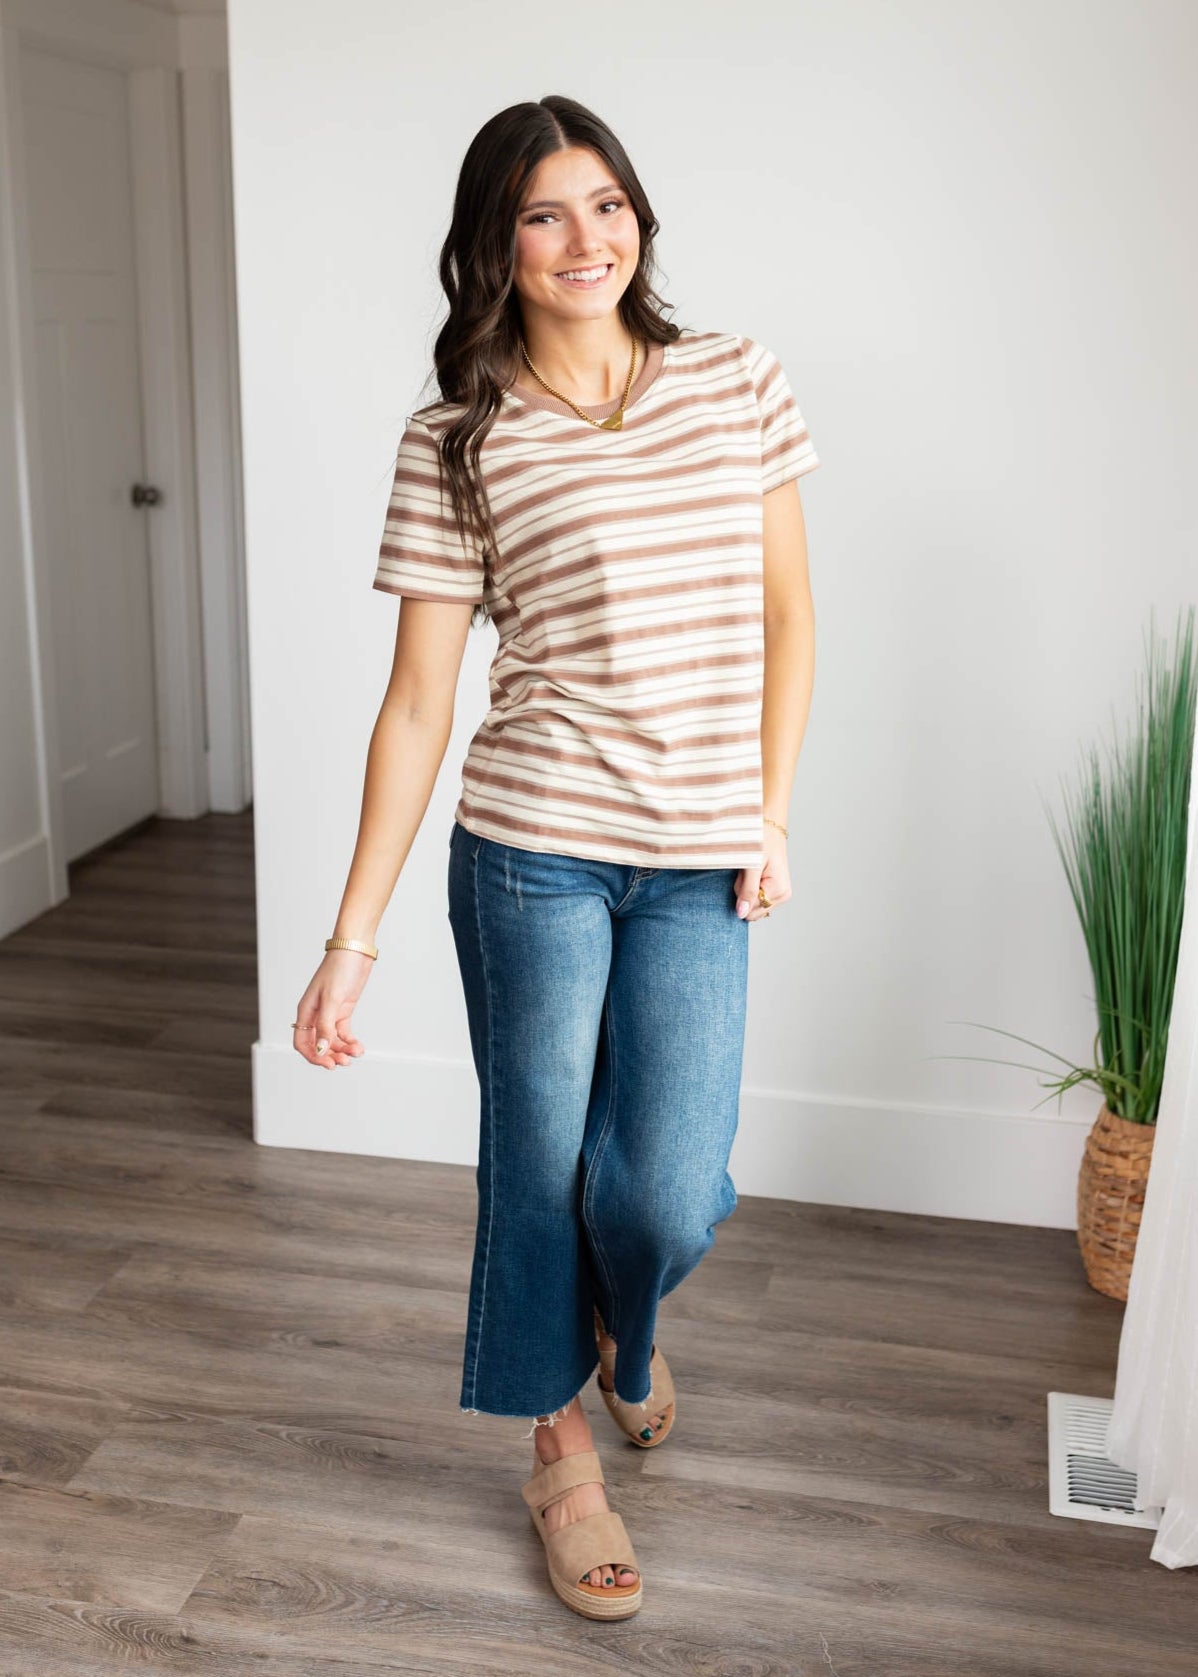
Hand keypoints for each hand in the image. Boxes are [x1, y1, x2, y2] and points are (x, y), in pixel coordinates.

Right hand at [292, 949, 372, 1068]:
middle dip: (331, 1055)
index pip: (302, 1042)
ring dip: (343, 1049)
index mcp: (306, 1011)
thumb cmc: (340, 968)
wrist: (356, 950)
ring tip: (356, 1053)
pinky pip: (343, 1032)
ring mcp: (330, 1012)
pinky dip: (350, 1041)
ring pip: (332, 1040)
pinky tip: (358, 1046)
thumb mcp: (333, 999)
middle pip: (318, 1044)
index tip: (329, 1064)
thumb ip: (326, 1026)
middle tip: (345, 1062)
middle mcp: (315, 1014)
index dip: (313, 1056)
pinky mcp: (343, 1010)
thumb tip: (321, 1050)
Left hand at [734, 825, 791, 921]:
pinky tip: (752, 873)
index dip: (741, 897)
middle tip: (746, 873)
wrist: (769, 826)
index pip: (751, 912)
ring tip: (750, 870)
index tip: (744, 877)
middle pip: (752, 910)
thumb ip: (747, 891)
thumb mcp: (751, 865)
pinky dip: (748, 886)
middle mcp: (782, 895)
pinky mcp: (774, 890)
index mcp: (779, 891)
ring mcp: (779, 893)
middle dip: (743, 894)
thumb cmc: (761, 841)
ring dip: (744, 889)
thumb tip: (742, 914)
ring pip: (752, 904)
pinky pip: (755, 897)